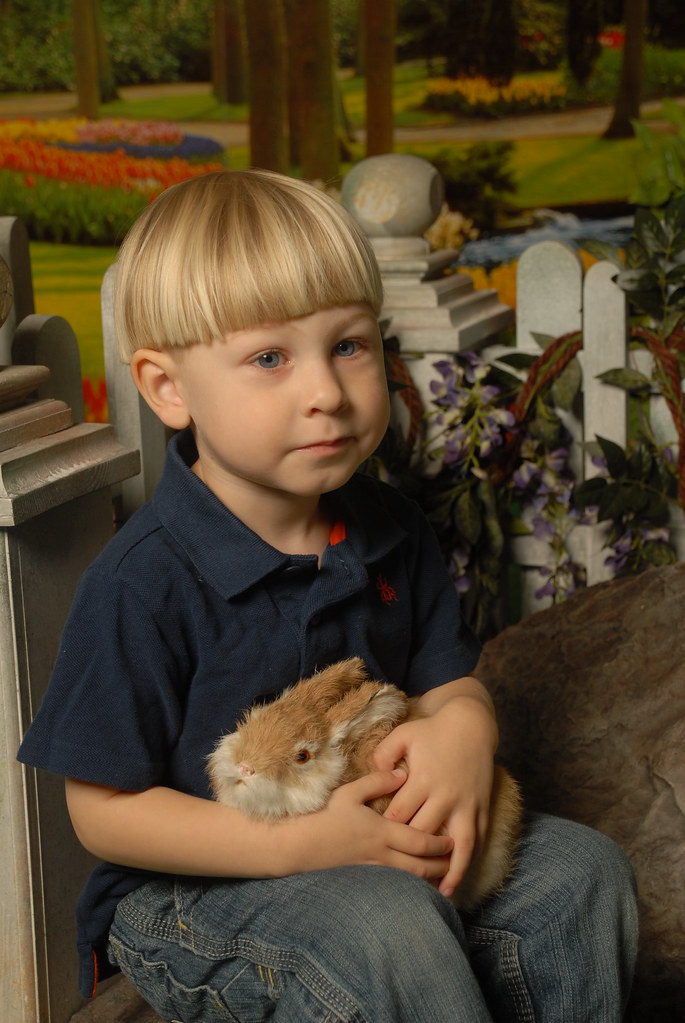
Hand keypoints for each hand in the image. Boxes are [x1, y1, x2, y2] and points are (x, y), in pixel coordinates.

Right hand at [283, 768, 452, 881]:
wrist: (297, 845)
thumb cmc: (323, 815)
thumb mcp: (350, 791)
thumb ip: (378, 781)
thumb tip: (402, 773)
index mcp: (381, 832)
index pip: (419, 841)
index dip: (439, 844)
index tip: (452, 840)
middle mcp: (380, 855)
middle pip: (419, 867)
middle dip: (440, 866)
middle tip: (455, 862)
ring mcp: (371, 871)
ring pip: (407, 881)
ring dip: (428, 880)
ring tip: (442, 877)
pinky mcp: (362, 880)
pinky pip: (393, 887)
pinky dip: (409, 888)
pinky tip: (416, 887)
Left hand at [373, 696, 496, 897]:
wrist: (471, 724)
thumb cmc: (432, 730)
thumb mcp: (403, 734)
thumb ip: (384, 754)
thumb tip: (374, 777)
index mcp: (423, 779)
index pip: (400, 815)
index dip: (386, 832)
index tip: (374, 848)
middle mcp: (445, 795)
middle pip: (425, 835)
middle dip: (410, 857)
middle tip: (394, 879)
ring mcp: (466, 803)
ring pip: (458, 844)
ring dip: (448, 871)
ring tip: (438, 895)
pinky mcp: (481, 807)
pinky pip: (477, 840)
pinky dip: (469, 861)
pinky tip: (460, 878)